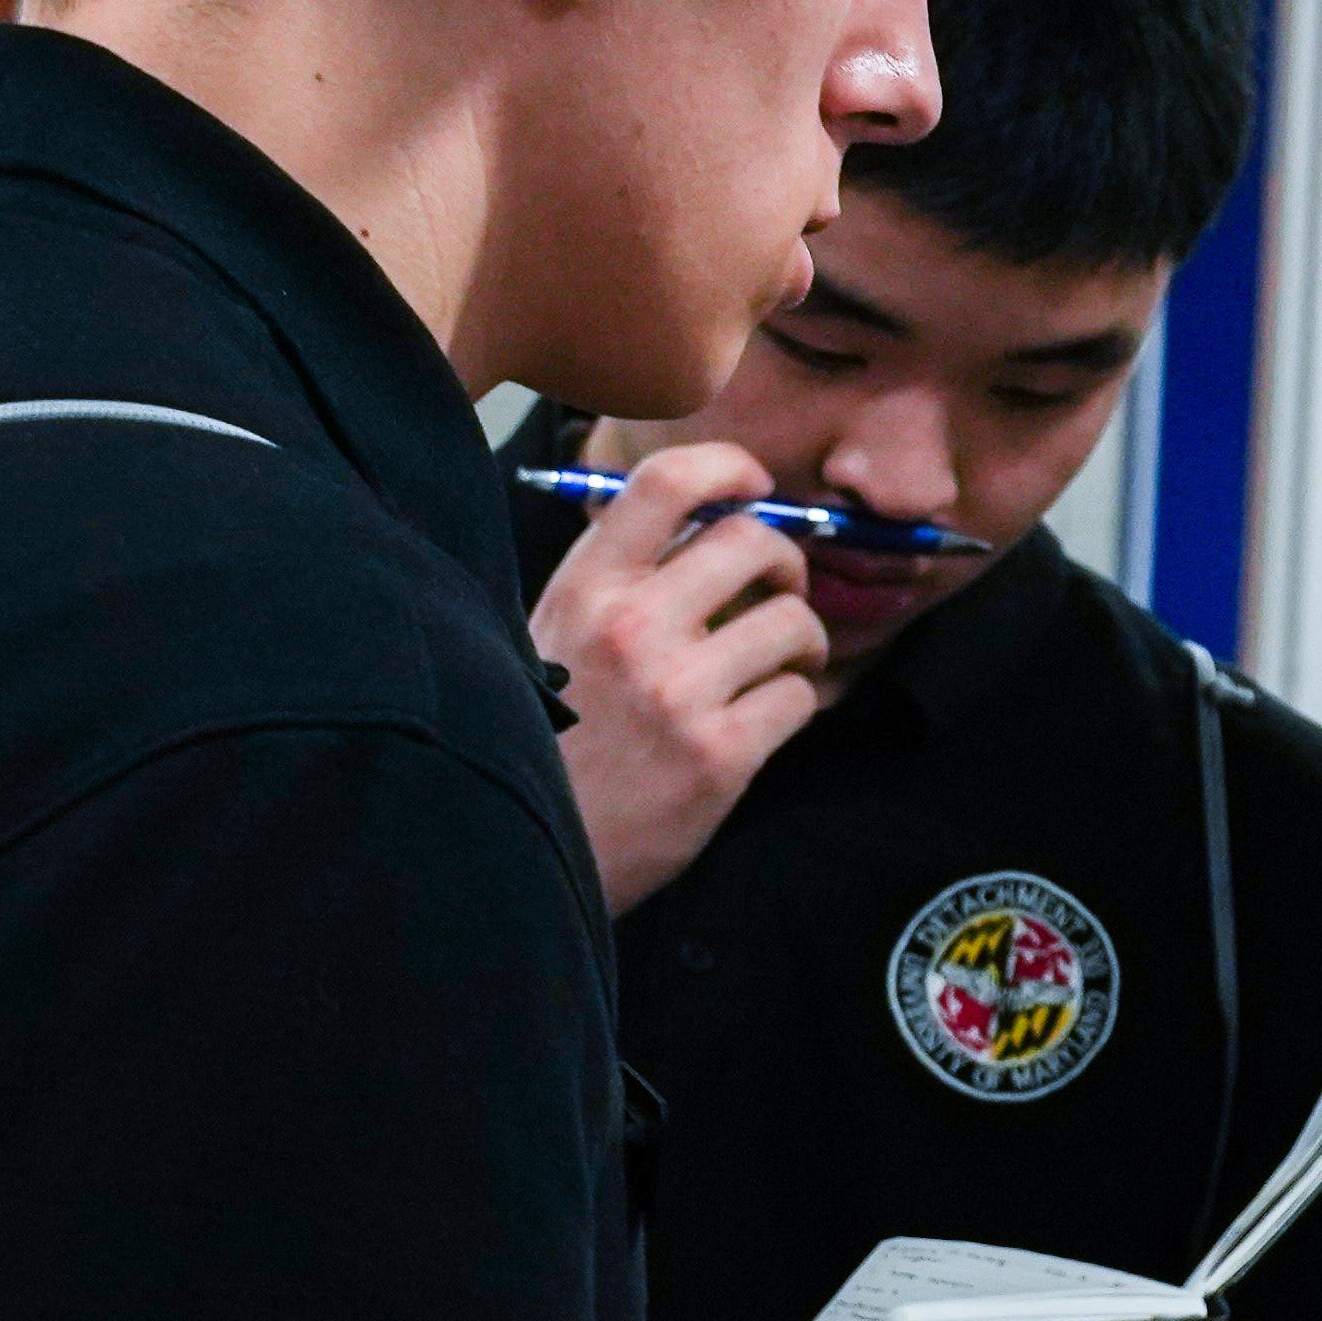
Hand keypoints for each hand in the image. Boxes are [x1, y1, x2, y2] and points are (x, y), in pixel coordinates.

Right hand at [533, 442, 828, 914]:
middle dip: (787, 562)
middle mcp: (629, 626)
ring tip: (777, 666)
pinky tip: (762, 719)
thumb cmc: (546, 740)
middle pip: (754, 541)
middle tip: (779, 594)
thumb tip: (704, 519)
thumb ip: (616, 579)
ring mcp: (676, 691)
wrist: (519, 853)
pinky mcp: (718, 756)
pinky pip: (799, 697)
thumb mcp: (551, 637)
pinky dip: (794, 704)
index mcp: (585, 587)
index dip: (728, 467)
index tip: (755, 486)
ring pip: (793, 620)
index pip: (665, 482)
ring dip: (802, 642)